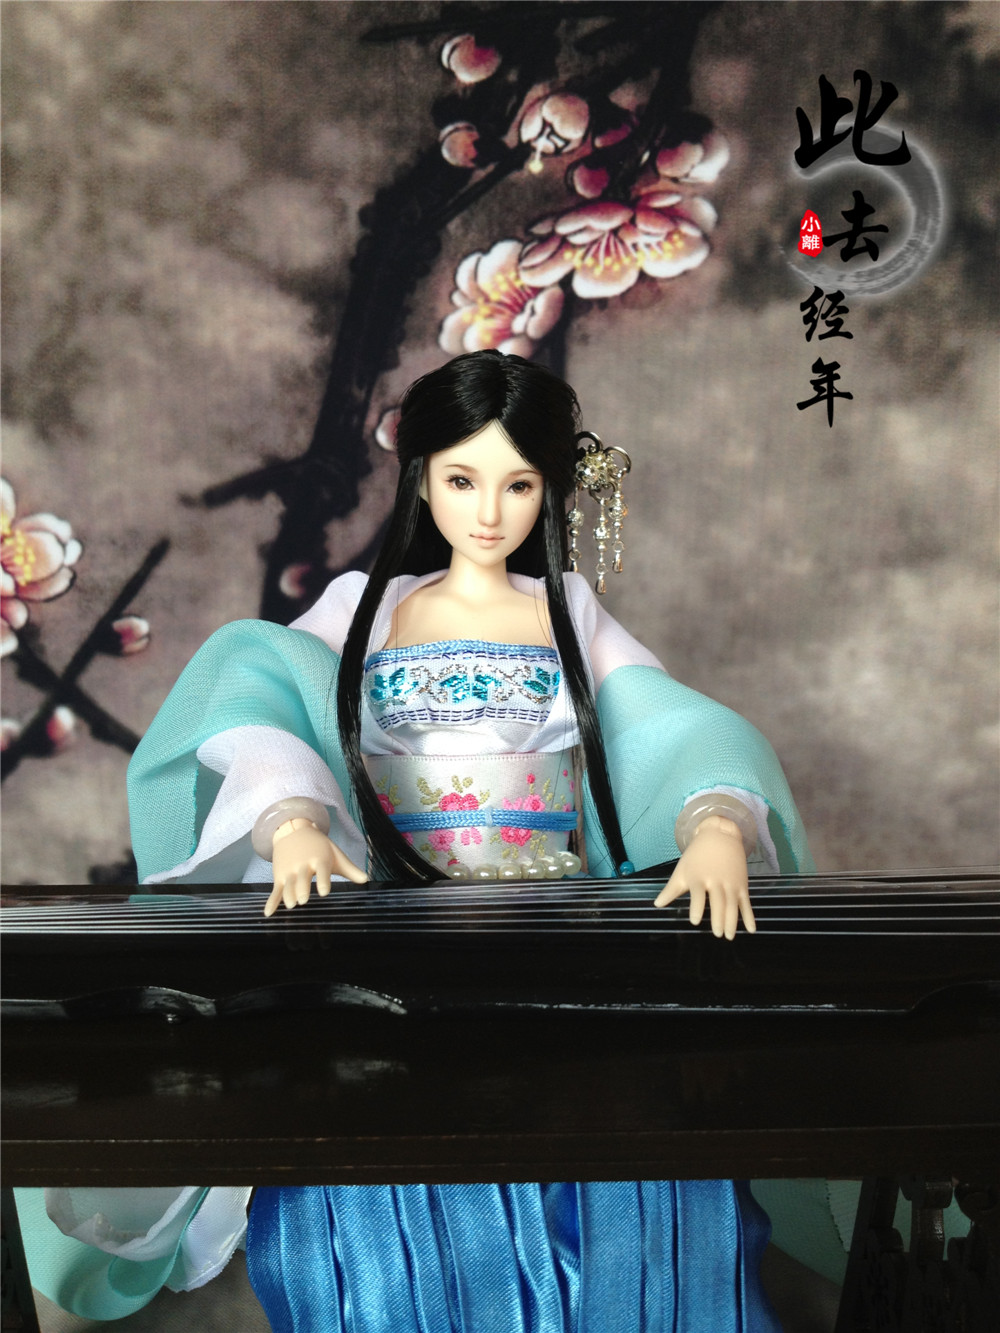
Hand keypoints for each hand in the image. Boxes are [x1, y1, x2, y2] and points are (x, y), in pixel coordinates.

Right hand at [265, 819, 366, 916]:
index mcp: (319, 859)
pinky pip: (275, 891)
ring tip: (291, 905)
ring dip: (288, 894)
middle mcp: (303, 865)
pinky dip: (271, 902)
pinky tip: (268, 914)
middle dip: (302, 889)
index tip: (324, 892)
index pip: (321, 870)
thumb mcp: (335, 854)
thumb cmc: (319, 847)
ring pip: (288, 885)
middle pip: (302, 878)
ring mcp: (289, 871)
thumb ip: (350, 870)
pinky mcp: (279, 876)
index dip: (323, 881)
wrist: (293, 831)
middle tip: (304, 900)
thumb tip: (366, 880)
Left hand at [654, 815, 754, 939]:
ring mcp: (731, 883)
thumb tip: (656, 905)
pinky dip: (749, 916)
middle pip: (719, 902)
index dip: (697, 907)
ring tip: (729, 936)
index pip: (698, 894)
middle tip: (717, 934)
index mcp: (699, 877)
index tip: (695, 921)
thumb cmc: (696, 856)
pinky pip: (746, 903)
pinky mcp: (742, 885)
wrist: (720, 836)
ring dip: (732, 921)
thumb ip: (671, 890)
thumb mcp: (682, 870)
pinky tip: (751, 930)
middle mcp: (716, 880)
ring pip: (733, 905)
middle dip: (718, 919)